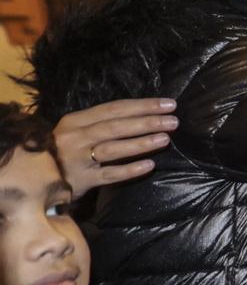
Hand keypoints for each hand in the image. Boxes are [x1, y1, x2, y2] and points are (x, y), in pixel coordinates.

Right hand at [53, 98, 176, 193]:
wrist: (34, 179)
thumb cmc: (62, 152)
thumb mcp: (75, 132)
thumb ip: (101, 123)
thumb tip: (141, 115)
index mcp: (75, 121)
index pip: (113, 109)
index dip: (142, 105)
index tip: (168, 104)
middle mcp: (75, 137)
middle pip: (115, 126)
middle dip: (147, 121)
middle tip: (173, 120)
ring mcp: (77, 159)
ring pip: (113, 148)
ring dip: (141, 142)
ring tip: (165, 139)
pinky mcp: (81, 180)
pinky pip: (109, 174)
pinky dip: (130, 170)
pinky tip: (149, 165)